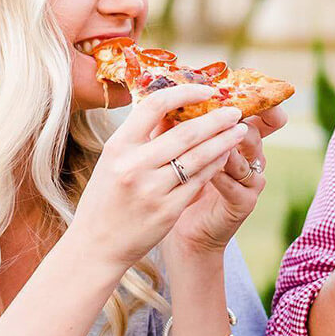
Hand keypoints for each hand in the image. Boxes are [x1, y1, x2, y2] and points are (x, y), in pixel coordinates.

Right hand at [71, 84, 250, 270]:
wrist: (95, 246)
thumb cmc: (106, 198)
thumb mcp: (113, 161)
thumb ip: (141, 137)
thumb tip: (174, 107)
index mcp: (118, 146)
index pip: (155, 106)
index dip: (185, 93)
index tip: (207, 90)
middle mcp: (134, 166)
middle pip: (185, 132)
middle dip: (216, 119)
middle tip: (235, 111)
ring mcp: (152, 190)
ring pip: (198, 157)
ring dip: (224, 141)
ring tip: (239, 131)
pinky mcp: (167, 211)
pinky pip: (199, 181)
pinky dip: (215, 165)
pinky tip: (226, 156)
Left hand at [166, 106, 287, 256]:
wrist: (182, 232)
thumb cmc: (177, 185)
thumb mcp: (175, 153)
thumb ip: (174, 129)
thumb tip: (161, 97)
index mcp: (237, 139)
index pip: (256, 114)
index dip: (256, 101)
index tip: (234, 87)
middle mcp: (249, 156)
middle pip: (254, 130)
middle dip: (237, 118)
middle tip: (220, 105)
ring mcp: (250, 180)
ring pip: (249, 154)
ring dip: (227, 142)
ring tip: (209, 135)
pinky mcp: (245, 202)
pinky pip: (237, 183)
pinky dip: (222, 173)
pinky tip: (207, 167)